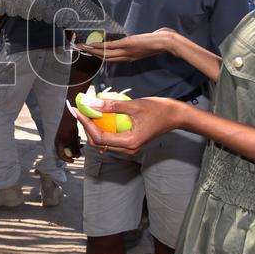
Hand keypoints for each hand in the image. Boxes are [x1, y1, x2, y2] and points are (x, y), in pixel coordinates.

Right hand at [55, 106, 82, 162]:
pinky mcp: (63, 133)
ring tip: (81, 144)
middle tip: (78, 153)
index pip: (61, 156)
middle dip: (73, 152)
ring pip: (68, 145)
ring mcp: (60, 137)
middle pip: (65, 151)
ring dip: (74, 146)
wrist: (68, 116)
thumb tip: (77, 156)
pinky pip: (68, 140)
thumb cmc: (70, 129)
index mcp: (58, 144)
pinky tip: (78, 138)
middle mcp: (58, 141)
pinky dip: (73, 141)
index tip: (73, 161)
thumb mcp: (74, 141)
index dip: (67, 159)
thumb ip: (75, 150)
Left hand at [68, 96, 187, 156]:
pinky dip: (103, 128)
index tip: (78, 111)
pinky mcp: (131, 142)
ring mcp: (130, 147)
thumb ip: (112, 106)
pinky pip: (111, 138)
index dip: (87, 125)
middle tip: (80, 111)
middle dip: (87, 127)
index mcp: (130, 143)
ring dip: (94, 129)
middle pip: (99, 142)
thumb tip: (91, 104)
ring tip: (87, 113)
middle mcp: (129, 149)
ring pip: (104, 142)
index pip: (100, 137)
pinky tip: (99, 116)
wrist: (176, 115)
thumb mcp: (134, 105)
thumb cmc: (159, 109)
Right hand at [81, 29, 174, 61]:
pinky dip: (100, 46)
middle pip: (106, 57)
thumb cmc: (159, 41)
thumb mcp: (148, 45)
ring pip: (105, 53)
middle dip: (92, 54)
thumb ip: (141, 44)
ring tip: (82, 47)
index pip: (112, 58)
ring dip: (92, 50)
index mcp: (131, 57)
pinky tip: (92, 45)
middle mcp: (126, 56)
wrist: (165, 43)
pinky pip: (110, 47)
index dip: (100, 56)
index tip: (91, 52)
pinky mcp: (126, 44)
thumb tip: (140, 39)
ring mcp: (126, 51)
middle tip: (81, 50)